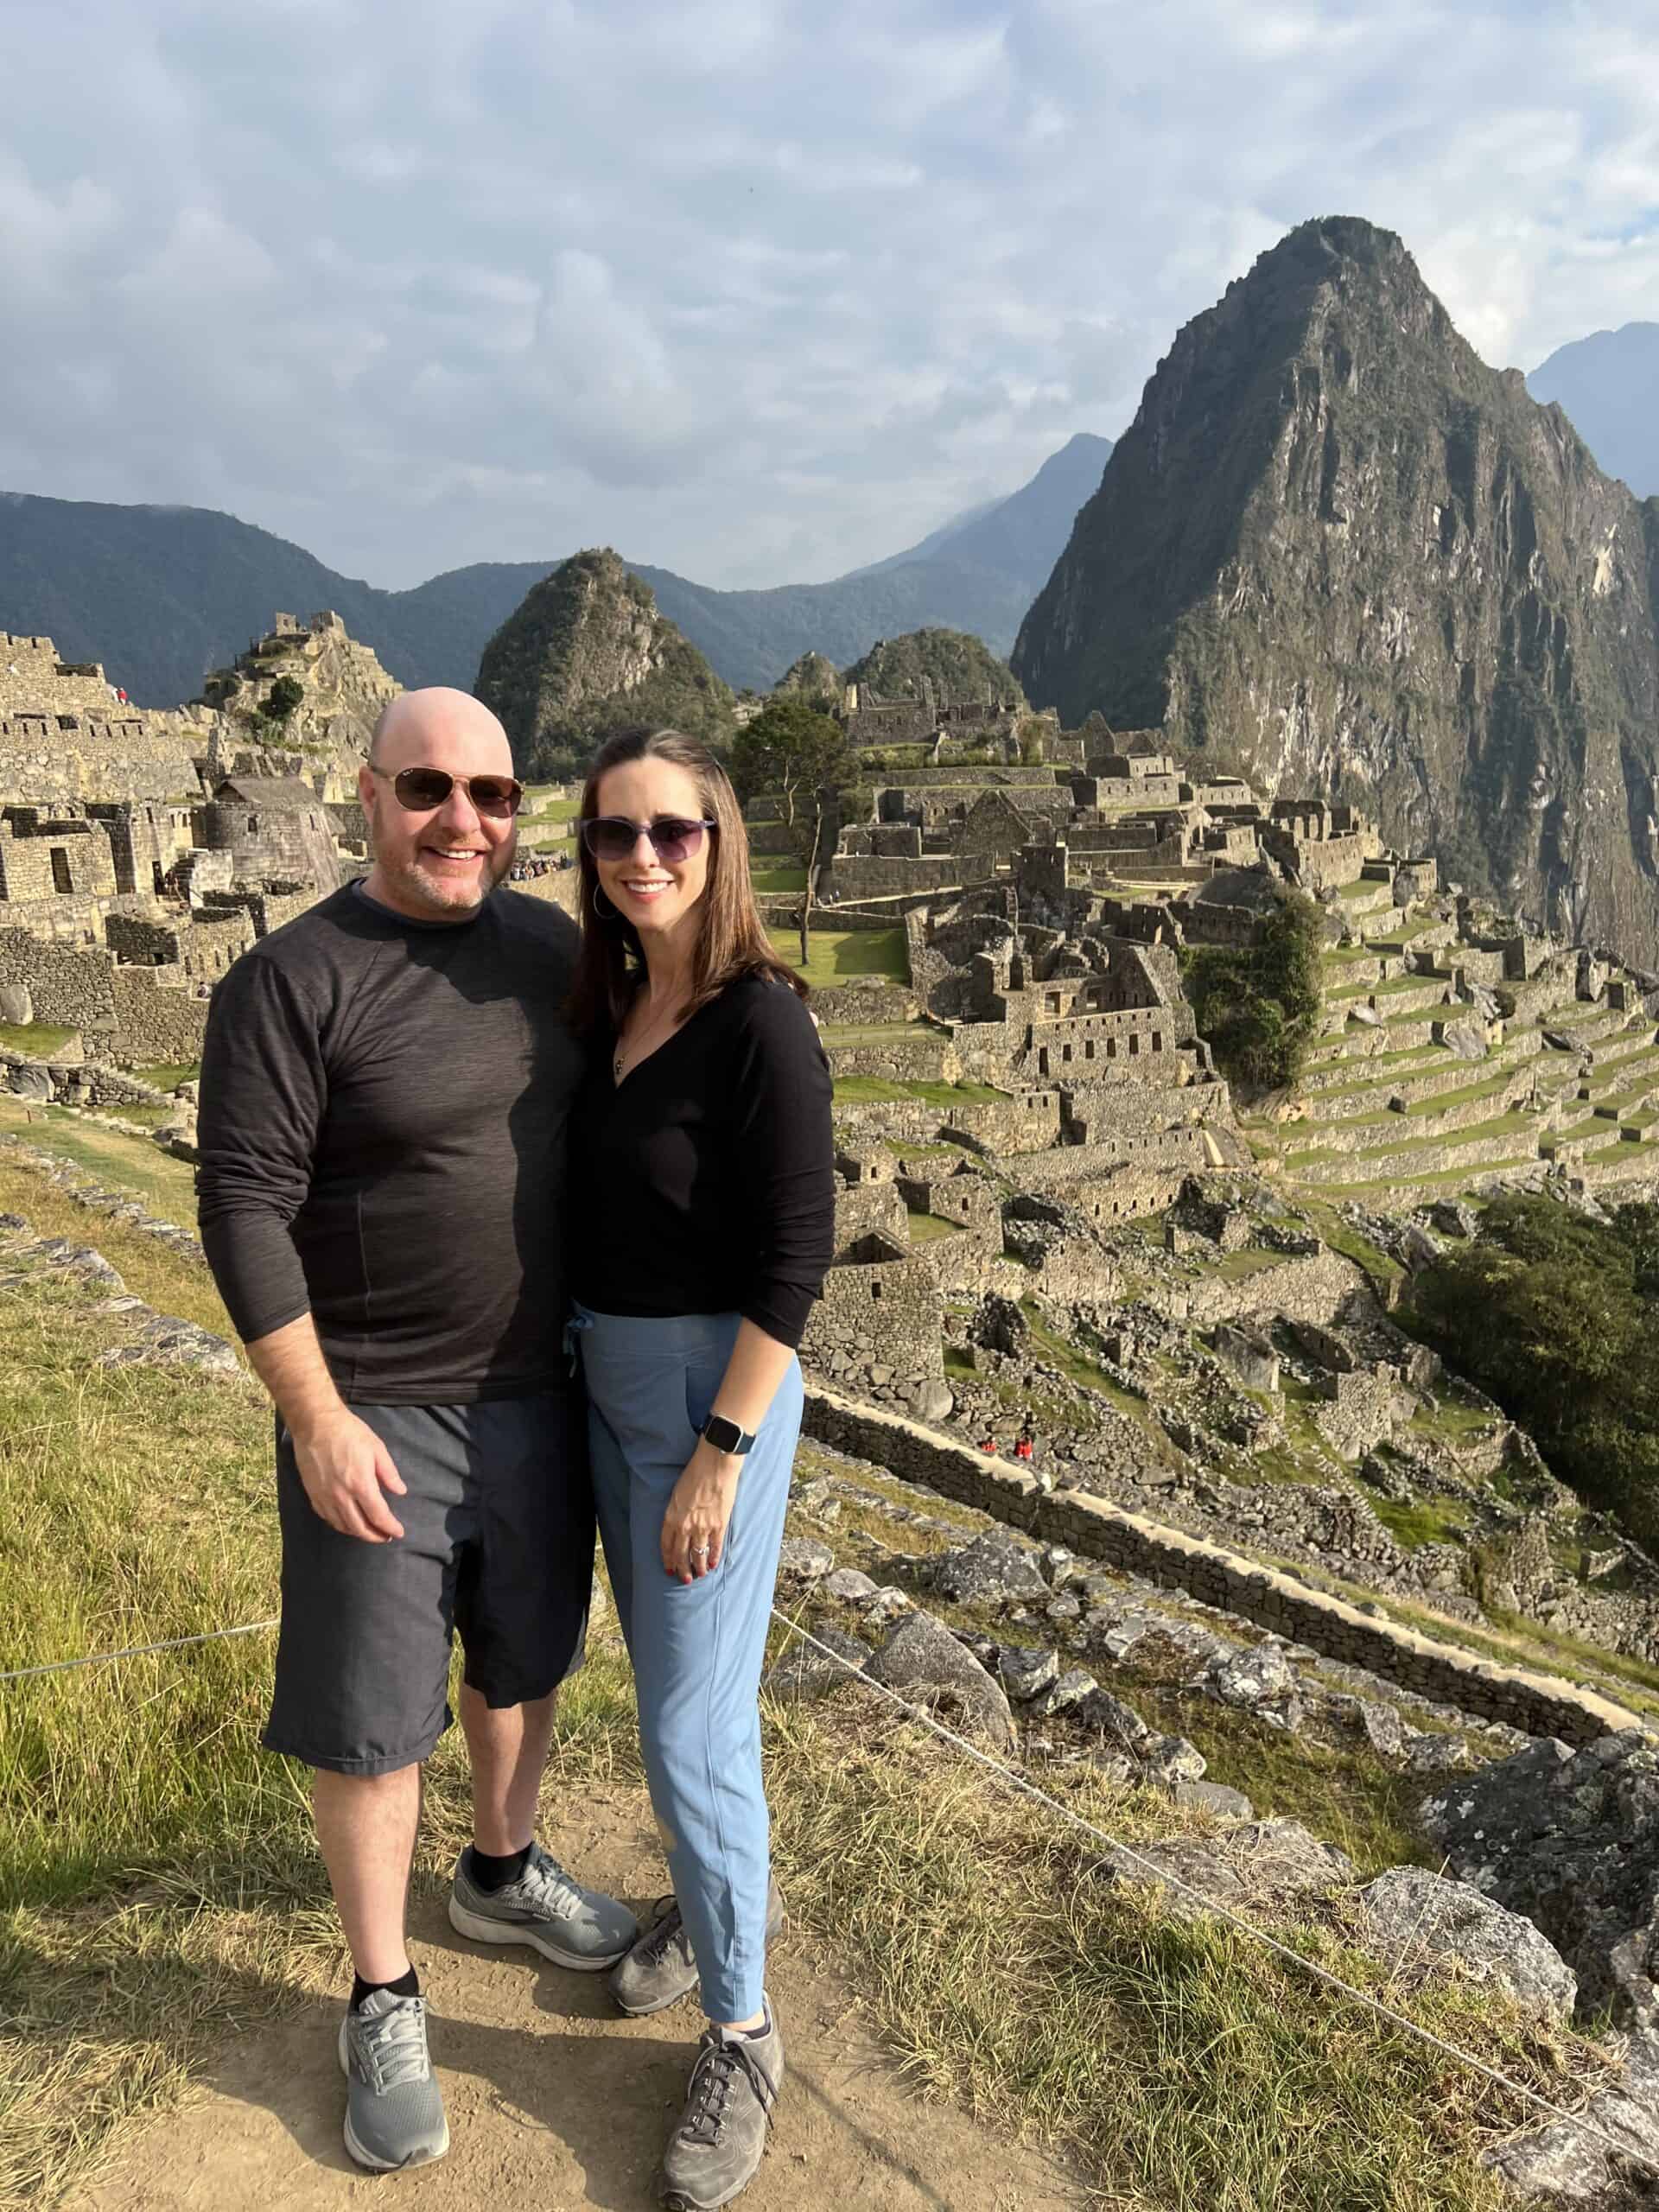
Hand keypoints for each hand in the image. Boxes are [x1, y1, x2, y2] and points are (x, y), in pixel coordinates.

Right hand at [291, 1407, 407, 1541]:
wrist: (316, 1424)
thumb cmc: (349, 1432)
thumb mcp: (376, 1448)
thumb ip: (389, 1473)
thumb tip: (400, 1491)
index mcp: (360, 1484)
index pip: (378, 1515)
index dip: (390, 1527)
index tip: (398, 1532)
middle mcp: (341, 1495)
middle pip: (360, 1527)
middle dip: (375, 1536)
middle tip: (385, 1536)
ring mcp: (325, 1497)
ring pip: (342, 1525)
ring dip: (358, 1533)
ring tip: (369, 1532)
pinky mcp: (313, 1494)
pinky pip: (327, 1518)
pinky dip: (340, 1525)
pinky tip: (348, 1523)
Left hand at [661, 1441, 739, 1581]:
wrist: (715, 1465)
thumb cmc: (695, 1473)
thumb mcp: (677, 1493)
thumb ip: (676, 1512)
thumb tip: (679, 1525)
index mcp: (671, 1517)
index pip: (666, 1545)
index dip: (668, 1559)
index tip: (669, 1568)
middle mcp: (684, 1526)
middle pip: (681, 1554)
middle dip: (682, 1569)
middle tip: (684, 1579)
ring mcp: (702, 1527)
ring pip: (697, 1554)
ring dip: (697, 1568)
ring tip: (699, 1575)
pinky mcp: (719, 1525)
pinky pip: (714, 1547)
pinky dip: (713, 1558)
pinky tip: (712, 1565)